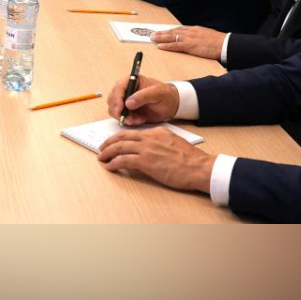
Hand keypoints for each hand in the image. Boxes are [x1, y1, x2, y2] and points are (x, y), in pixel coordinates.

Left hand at [98, 126, 214, 193]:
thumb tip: (147, 150)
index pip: (133, 132)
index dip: (120, 137)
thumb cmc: (190, 160)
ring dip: (108, 153)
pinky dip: (114, 163)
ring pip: (119, 147)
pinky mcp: (145, 162)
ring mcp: (146, 149)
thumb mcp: (173, 143)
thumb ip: (159, 143)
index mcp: (156, 132)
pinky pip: (123, 160)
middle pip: (122, 137)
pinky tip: (110, 167)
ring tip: (102, 158)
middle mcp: (149, 138)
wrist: (198, 167)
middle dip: (109, 143)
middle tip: (102, 148)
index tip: (114, 142)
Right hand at [105, 74, 179, 125]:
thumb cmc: (166, 95)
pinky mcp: (127, 111)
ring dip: (123, 117)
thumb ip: (143, 96)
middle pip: (112, 99)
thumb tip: (128, 102)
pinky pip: (120, 117)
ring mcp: (125, 101)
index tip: (120, 109)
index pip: (118, 88)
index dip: (116, 99)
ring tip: (137, 119)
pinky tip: (139, 120)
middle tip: (128, 118)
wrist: (171, 105)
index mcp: (131, 81)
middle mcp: (125, 90)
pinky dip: (128, 121)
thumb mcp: (158, 93)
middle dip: (118, 110)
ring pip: (114, 109)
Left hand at [149, 26, 225, 60]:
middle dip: (162, 33)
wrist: (224, 44)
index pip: (179, 29)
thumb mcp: (207, 35)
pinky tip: (160, 46)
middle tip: (152, 34)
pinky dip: (167, 46)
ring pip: (171, 37)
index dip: (169, 31)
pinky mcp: (190, 46)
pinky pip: (175, 46)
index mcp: (194, 29)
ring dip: (161, 38)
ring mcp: (189, 38)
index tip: (162, 31)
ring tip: (152, 39)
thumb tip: (194, 39)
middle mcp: (190, 32)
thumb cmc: (218, 41)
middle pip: (172, 31)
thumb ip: (199, 36)